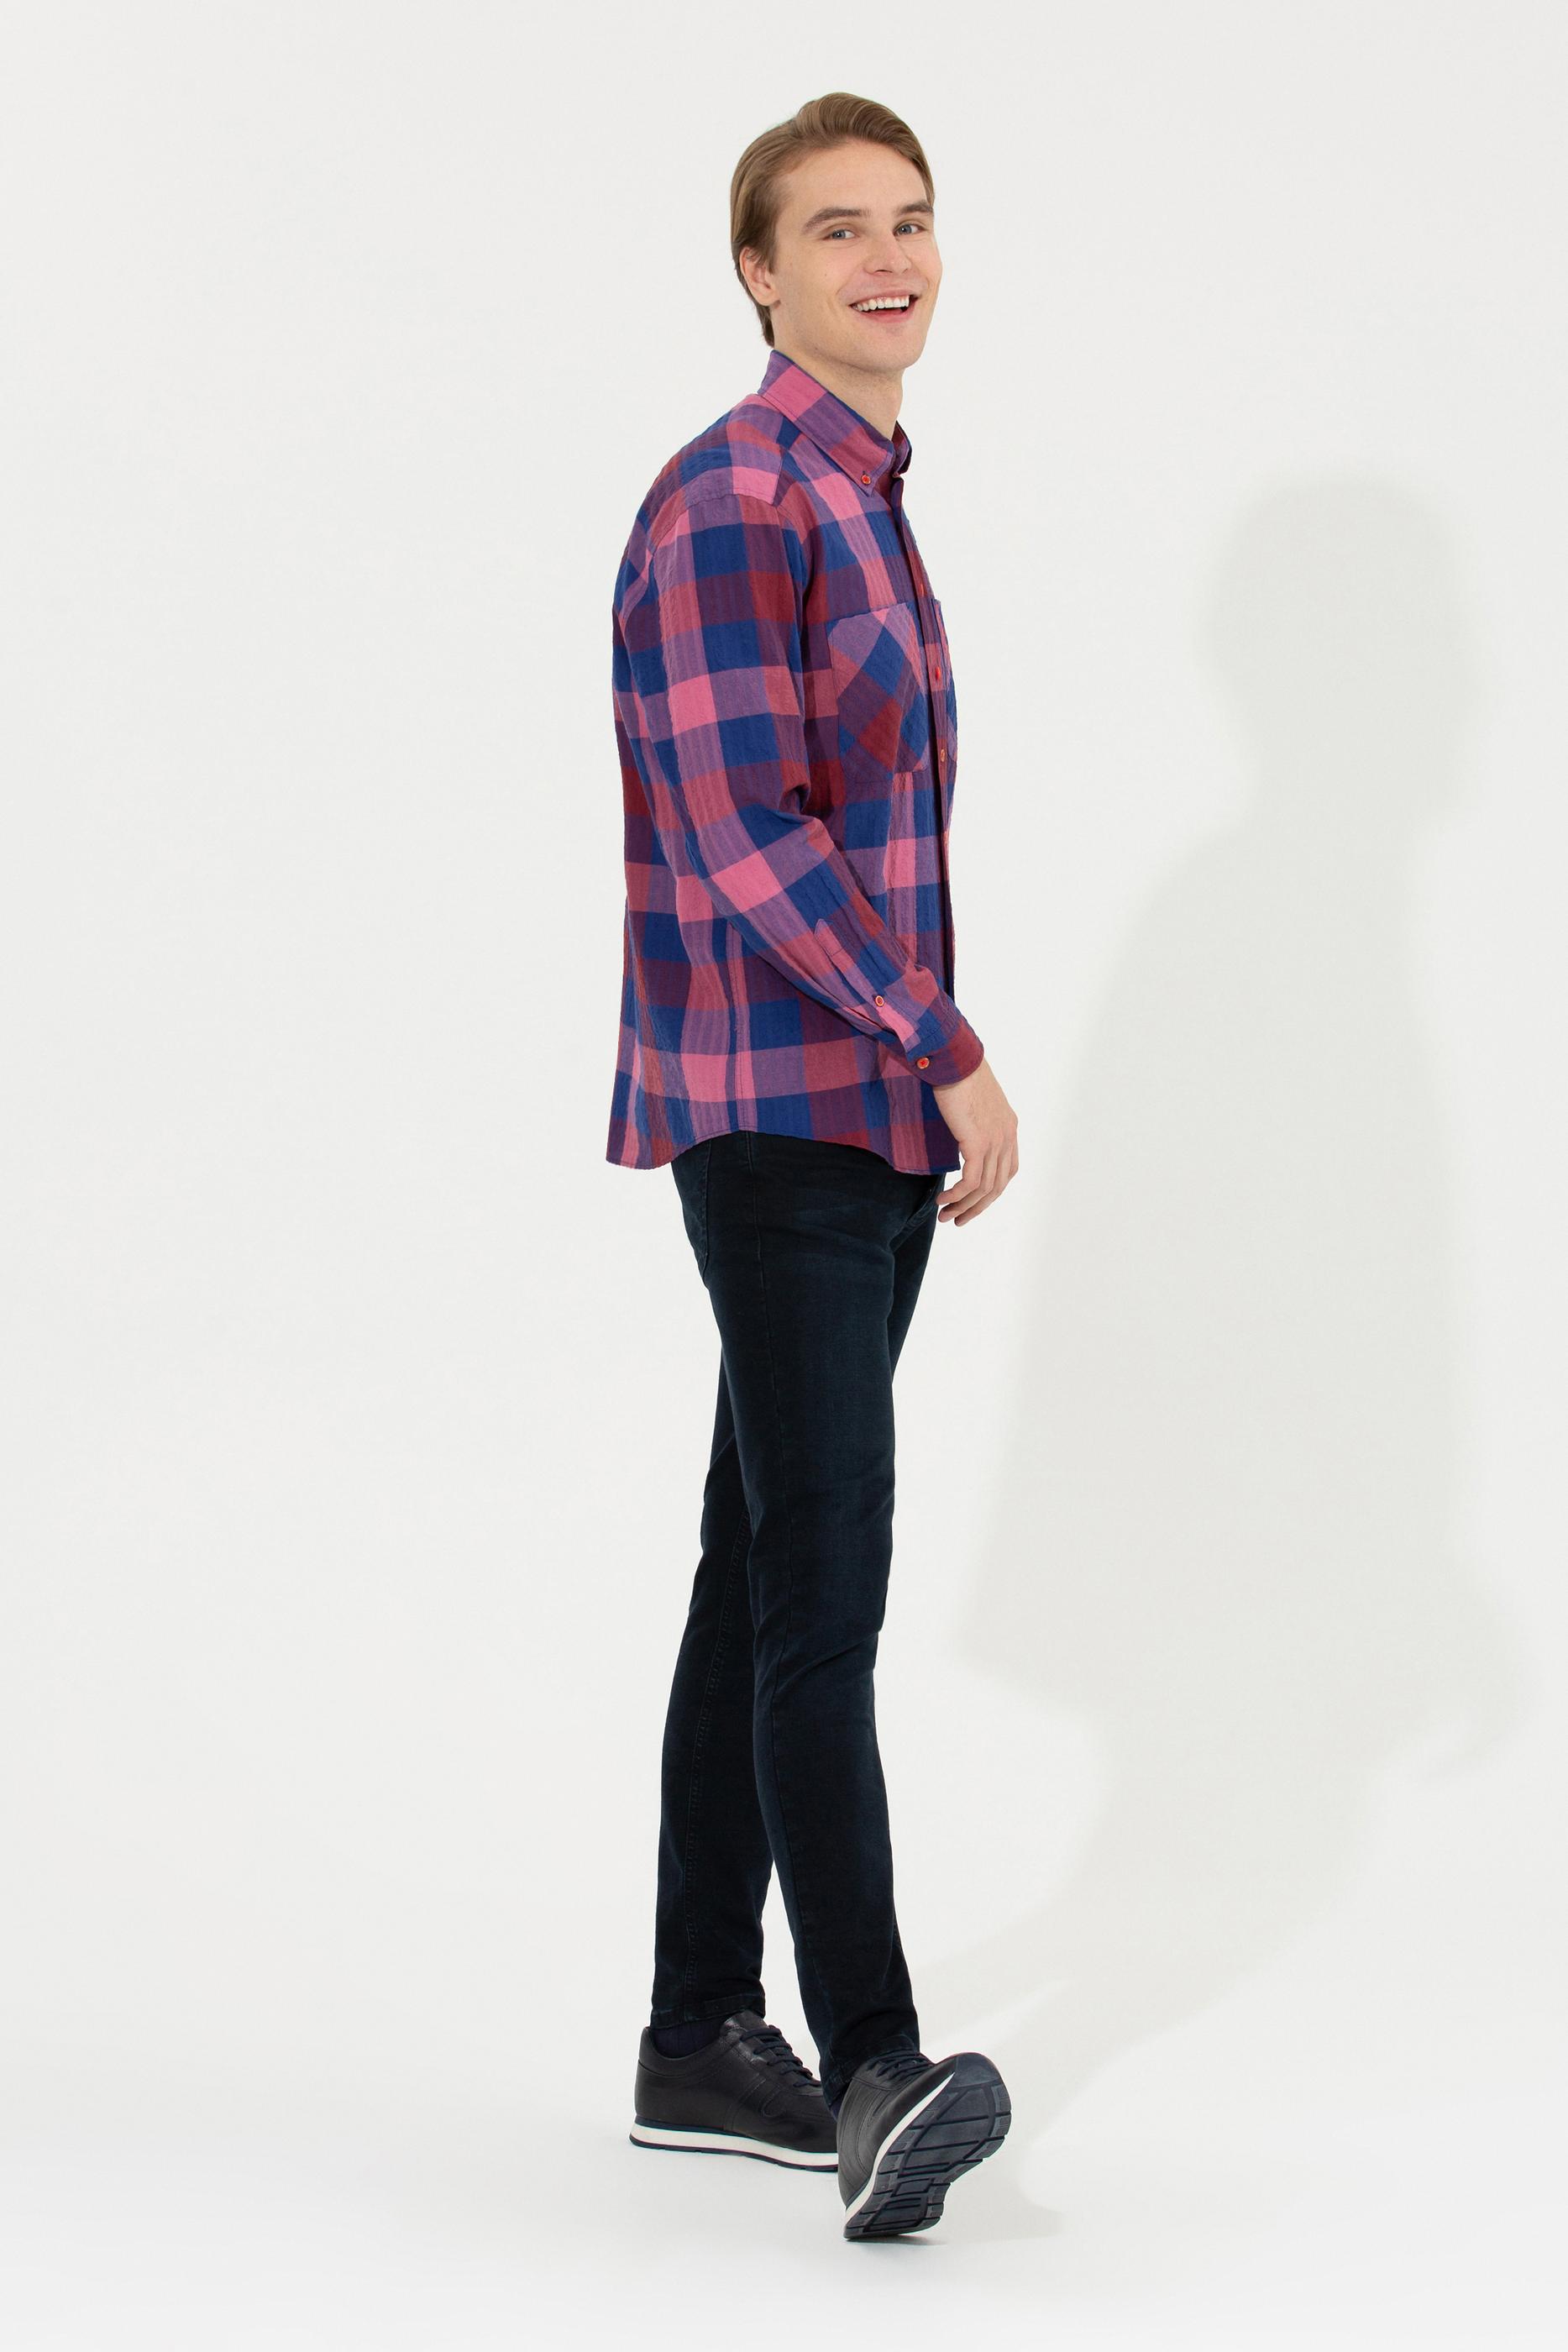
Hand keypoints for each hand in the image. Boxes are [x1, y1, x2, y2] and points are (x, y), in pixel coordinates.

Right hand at [931, 1057, 1018, 1225]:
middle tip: (957, 1220)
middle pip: (997, 1186)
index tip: (971, 1203)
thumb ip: (974, 1121)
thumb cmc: (957, 1073)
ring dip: (963, 1207)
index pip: (1007, 1172)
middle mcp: (1007, 1137)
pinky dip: (957, 1196)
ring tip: (945, 1216)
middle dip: (976, 1208)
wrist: (954, 1060)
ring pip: (983, 1189)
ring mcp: (996, 1141)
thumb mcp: (973, 1102)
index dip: (990, 1193)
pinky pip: (971, 1182)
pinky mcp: (979, 1143)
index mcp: (1009, 1128)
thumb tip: (961, 1132)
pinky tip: (943, 1200)